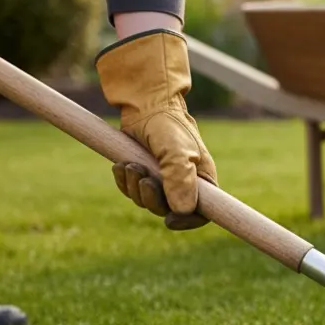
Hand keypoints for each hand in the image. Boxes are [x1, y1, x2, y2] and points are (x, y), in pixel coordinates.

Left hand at [95, 29, 217, 229]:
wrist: (146, 103)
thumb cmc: (168, 124)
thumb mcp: (177, 151)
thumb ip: (181, 180)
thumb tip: (183, 211)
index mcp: (202, 181)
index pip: (203, 214)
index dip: (188, 221)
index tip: (169, 220)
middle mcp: (184, 184)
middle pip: (168, 210)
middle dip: (151, 198)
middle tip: (143, 179)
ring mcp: (162, 180)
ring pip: (146, 202)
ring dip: (135, 187)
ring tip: (131, 165)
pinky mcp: (143, 174)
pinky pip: (131, 191)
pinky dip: (124, 181)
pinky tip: (121, 165)